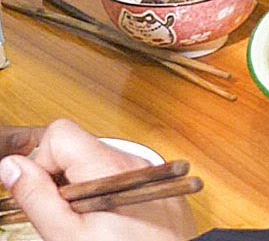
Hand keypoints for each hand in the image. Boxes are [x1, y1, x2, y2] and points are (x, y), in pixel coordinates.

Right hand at [0, 119, 194, 240]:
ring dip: (84, 189)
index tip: (47, 197)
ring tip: (91, 223)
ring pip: (98, 165)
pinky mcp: (157, 183)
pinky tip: (112, 222)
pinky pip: (121, 176)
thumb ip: (36, 197)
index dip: (42, 164)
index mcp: (110, 166)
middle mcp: (134, 160)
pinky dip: (107, 193)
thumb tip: (10, 165)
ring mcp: (149, 170)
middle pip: (79, 149)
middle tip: (67, 216)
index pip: (60, 133)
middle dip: (63, 179)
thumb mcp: (69, 234)